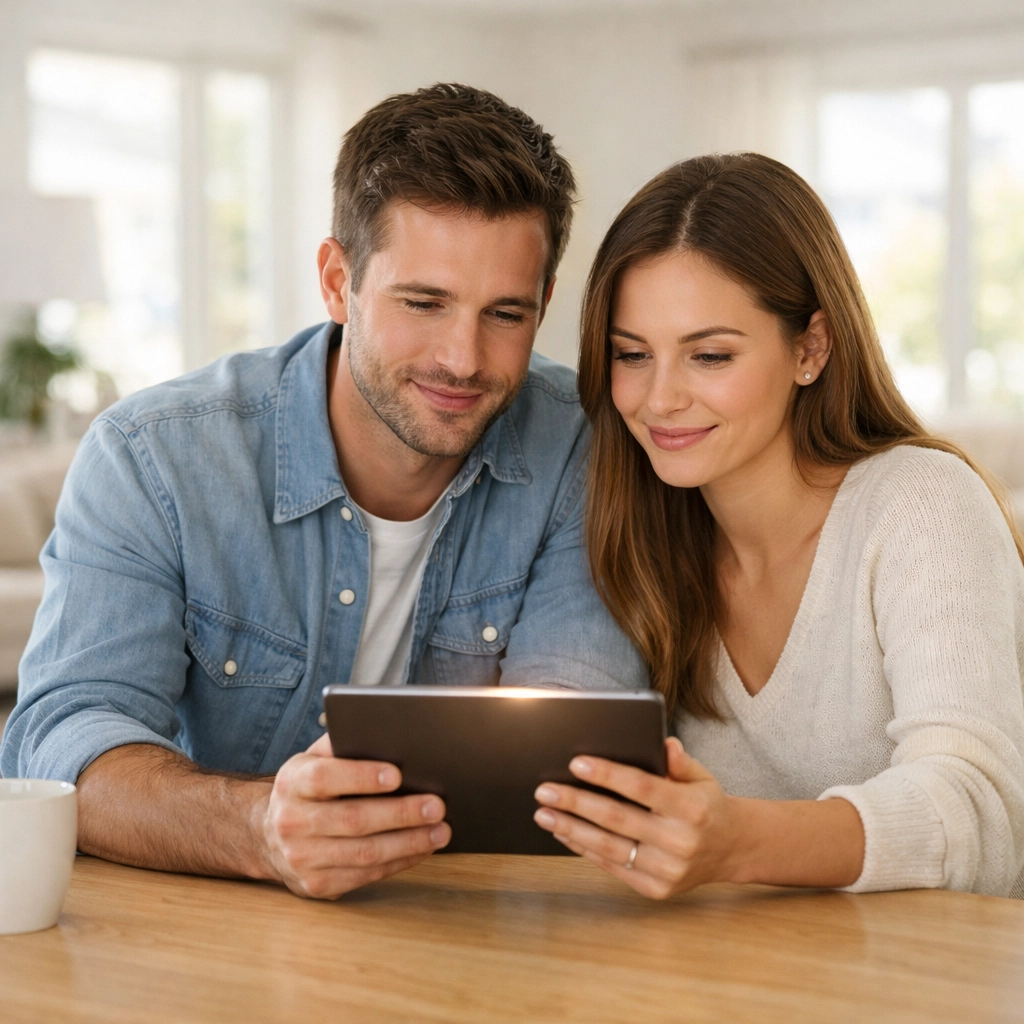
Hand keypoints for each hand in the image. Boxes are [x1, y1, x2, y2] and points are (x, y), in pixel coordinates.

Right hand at [262, 733, 450, 898]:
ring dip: (408, 843)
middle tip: (437, 806)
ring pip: (363, 853)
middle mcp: (292, 822)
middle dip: (401, 813)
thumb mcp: (313, 759)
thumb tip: (387, 734)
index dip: (362, 777)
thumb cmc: (307, 789)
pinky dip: (399, 862)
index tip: (398, 775)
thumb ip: (342, 745)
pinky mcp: (317, 885)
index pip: (324, 778)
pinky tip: (421, 849)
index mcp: (292, 783)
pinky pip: (365, 875)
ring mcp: (302, 858)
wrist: (269, 835)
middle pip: (352, 819)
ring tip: (440, 831)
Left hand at [532, 737, 745, 899]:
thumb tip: (663, 743)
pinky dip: (585, 849)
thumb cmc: (706, 805)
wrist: (732, 849)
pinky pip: (613, 867)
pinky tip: (564, 833)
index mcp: (691, 808)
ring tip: (544, 813)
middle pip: (617, 818)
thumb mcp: (701, 777)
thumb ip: (679, 762)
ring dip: (571, 829)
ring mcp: (668, 870)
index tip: (576, 763)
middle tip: (544, 790)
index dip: (607, 775)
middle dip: (576, 802)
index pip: (642, 788)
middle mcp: (679, 841)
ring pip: (609, 847)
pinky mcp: (656, 889)